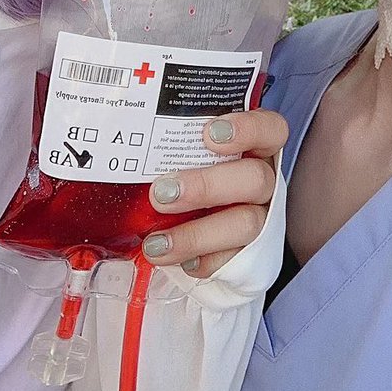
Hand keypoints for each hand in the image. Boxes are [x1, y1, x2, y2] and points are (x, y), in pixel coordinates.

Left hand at [142, 108, 288, 276]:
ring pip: (247, 224)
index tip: (209, 134)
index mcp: (255, 146)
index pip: (271, 129)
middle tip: (161, 192)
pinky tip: (179, 261)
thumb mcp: (185, 149)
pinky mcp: (251, 253)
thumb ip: (171, 137)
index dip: (248, 129)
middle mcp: (264, 179)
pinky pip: (235, 261)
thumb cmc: (188, 171)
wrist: (197, 218)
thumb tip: (120, 128)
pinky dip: (205, 262)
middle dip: (206, 186)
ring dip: (198, 234)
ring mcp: (262, 217)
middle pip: (255, 179)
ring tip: (156, 243)